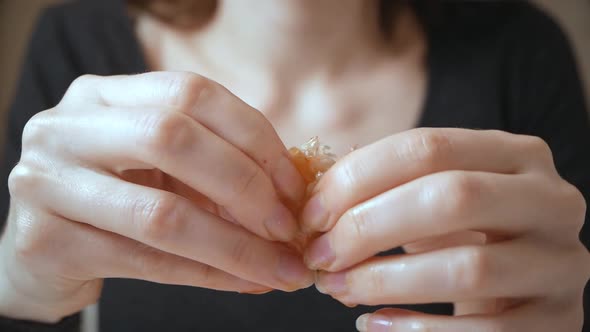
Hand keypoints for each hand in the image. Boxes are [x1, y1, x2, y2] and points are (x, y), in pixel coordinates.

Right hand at [0, 72, 311, 322]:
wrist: (42, 248)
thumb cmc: (114, 198)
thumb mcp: (160, 168)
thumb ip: (214, 167)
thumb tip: (291, 195)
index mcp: (104, 95)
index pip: (193, 93)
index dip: (255, 137)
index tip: (293, 184)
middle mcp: (68, 127)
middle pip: (174, 139)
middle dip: (246, 186)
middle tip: (288, 226)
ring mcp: (48, 182)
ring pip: (161, 213)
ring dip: (235, 245)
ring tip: (280, 267)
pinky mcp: (44, 241)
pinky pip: (146, 262)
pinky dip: (208, 274)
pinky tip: (245, 281)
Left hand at [301, 128, 589, 330]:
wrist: (518, 291)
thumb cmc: (462, 236)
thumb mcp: (430, 198)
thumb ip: (384, 187)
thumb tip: (315, 194)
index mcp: (516, 154)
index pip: (427, 146)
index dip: (358, 178)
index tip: (311, 214)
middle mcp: (551, 200)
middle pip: (451, 197)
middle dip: (369, 226)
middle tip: (320, 254)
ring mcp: (561, 263)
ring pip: (467, 268)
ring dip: (385, 280)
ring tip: (340, 288)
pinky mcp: (557, 322)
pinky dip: (418, 329)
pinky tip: (376, 323)